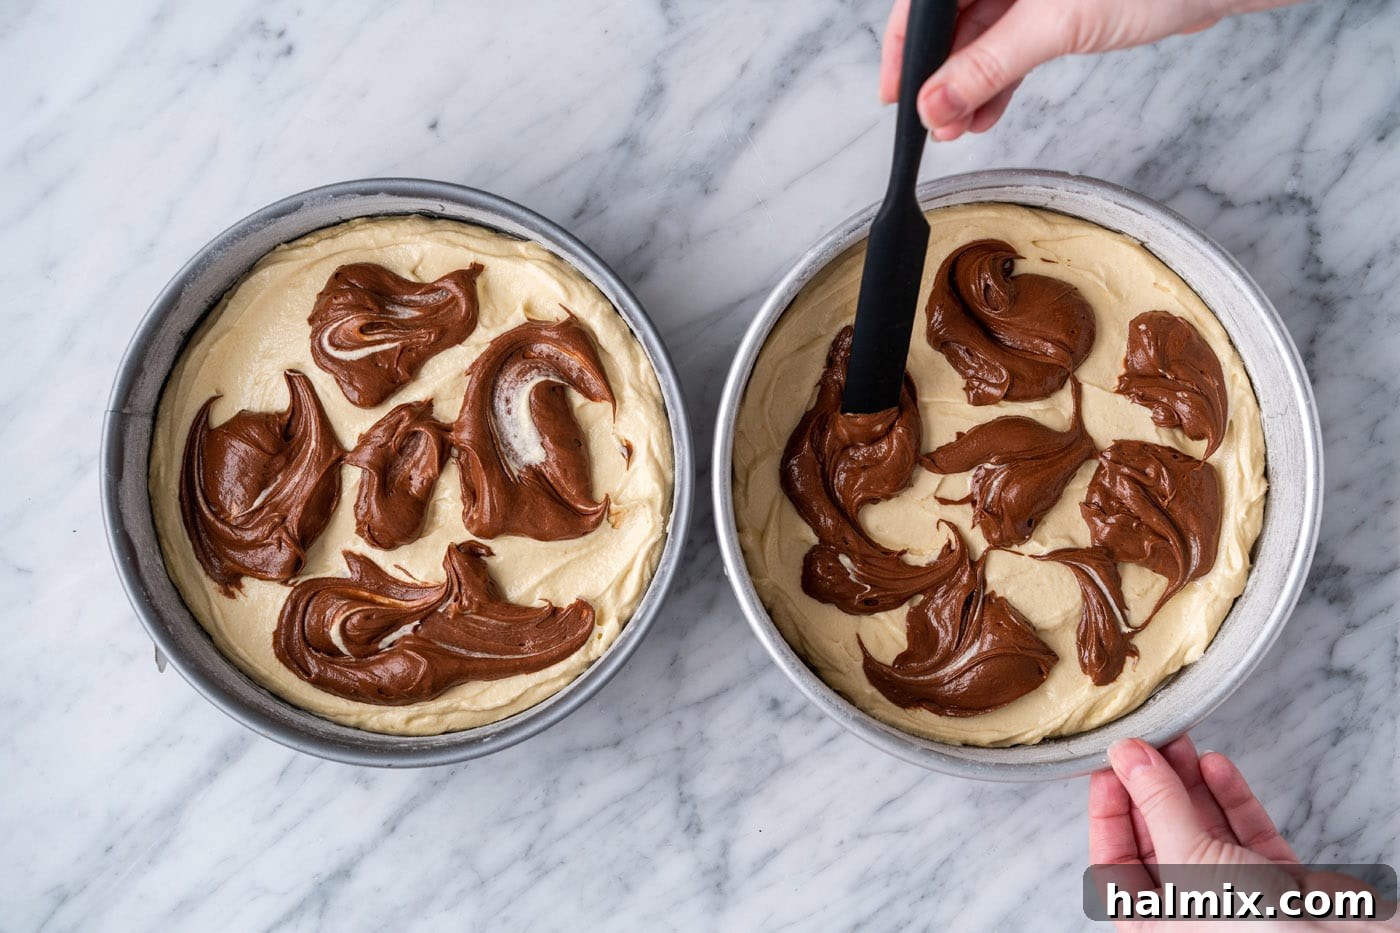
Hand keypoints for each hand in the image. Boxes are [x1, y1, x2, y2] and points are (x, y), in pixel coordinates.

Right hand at [880, 0, 1298, 139]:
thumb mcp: (1056, 24)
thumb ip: (988, 66)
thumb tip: (935, 103)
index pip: (925, 1)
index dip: (904, 47)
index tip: (896, 94)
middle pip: (950, 19)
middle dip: (939, 76)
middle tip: (933, 122)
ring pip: (979, 35)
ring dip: (967, 84)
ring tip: (958, 127)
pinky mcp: (1056, 2)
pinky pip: (1010, 42)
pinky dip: (997, 79)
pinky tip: (985, 111)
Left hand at [1090, 735, 1394, 931]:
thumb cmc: (1259, 932)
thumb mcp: (1192, 861)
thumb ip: (1159, 804)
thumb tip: (1127, 756)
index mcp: (1155, 924)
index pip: (1113, 861)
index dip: (1108, 810)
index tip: (1109, 764)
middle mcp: (1191, 910)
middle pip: (1157, 837)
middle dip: (1152, 786)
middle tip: (1148, 740)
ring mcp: (1238, 896)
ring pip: (1203, 828)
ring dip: (1190, 782)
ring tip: (1179, 741)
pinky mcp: (1280, 884)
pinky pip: (1245, 833)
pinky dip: (1230, 797)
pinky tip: (1215, 765)